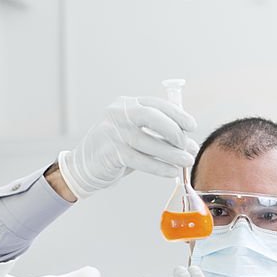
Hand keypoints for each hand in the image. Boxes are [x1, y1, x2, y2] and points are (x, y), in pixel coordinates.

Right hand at [59, 95, 198, 198]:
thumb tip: (189, 143)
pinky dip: (158, 167)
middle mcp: (117, 114)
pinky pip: (139, 160)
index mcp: (125, 104)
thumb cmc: (115, 150)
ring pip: (147, 141)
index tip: (192, 126)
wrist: (84, 166)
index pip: (155, 104)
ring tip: (186, 161)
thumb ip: (158, 134)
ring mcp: (111, 133)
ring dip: (171, 153)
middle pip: (150, 116)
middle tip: (188, 144)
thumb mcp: (135, 134)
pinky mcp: (109, 153)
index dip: (177, 114)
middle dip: (173, 130)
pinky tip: (171, 172)